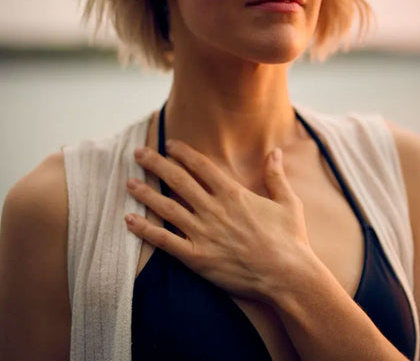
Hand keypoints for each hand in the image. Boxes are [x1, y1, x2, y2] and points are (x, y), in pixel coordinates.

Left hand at [125, 141, 311, 300]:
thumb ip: (276, 175)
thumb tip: (275, 151)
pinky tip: (129, 220)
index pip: (201, 166)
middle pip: (178, 180)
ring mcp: (203, 233)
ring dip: (146, 193)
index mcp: (233, 194)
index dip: (182, 153)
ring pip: (167, 208)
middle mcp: (214, 209)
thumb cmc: (290, 239)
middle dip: (156, 164)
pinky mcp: (197, 257)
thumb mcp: (288, 202)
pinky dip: (146, 230)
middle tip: (139, 153)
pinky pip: (165, 241)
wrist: (288, 276)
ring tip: (129, 182)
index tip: (168, 144)